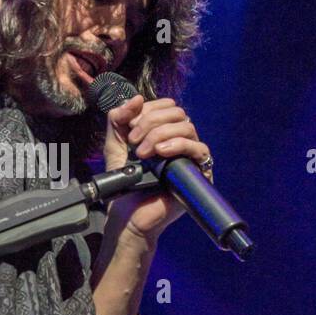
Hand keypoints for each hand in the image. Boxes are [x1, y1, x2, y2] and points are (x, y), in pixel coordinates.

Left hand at [102, 94, 212, 240]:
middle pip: (176, 113)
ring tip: (144, 153)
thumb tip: (136, 98)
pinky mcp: (199, 172)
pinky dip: (179, 145)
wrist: (129, 215)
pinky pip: (199, 148)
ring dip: (161, 134)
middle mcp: (179, 140)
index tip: (130, 129)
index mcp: (162, 132)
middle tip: (135, 143)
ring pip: (187, 126)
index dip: (147, 111)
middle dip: (152, 122)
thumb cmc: (125, 184)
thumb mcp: (115, 146)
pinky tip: (161, 153)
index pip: (165, 106)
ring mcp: (190, 156)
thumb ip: (118, 121)